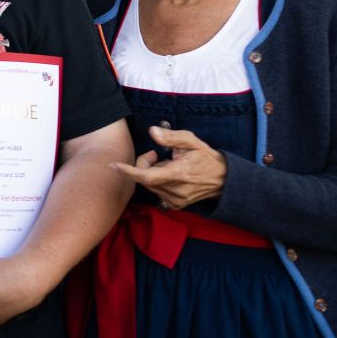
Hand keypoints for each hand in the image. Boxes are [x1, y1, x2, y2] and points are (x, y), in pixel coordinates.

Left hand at [111, 126, 227, 209]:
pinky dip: (157, 182)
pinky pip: (156, 192)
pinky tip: (170, 176)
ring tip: (168, 165)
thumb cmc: (205, 157)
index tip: (114, 166)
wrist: (223, 180)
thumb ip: (171, 137)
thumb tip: (152, 132)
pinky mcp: (175, 205)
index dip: (129, 171)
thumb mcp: (191, 141)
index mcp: (179, 173)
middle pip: (145, 178)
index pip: (148, 176)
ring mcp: (176, 200)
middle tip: (155, 153)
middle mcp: (176, 190)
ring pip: (149, 185)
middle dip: (143, 163)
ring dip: (151, 173)